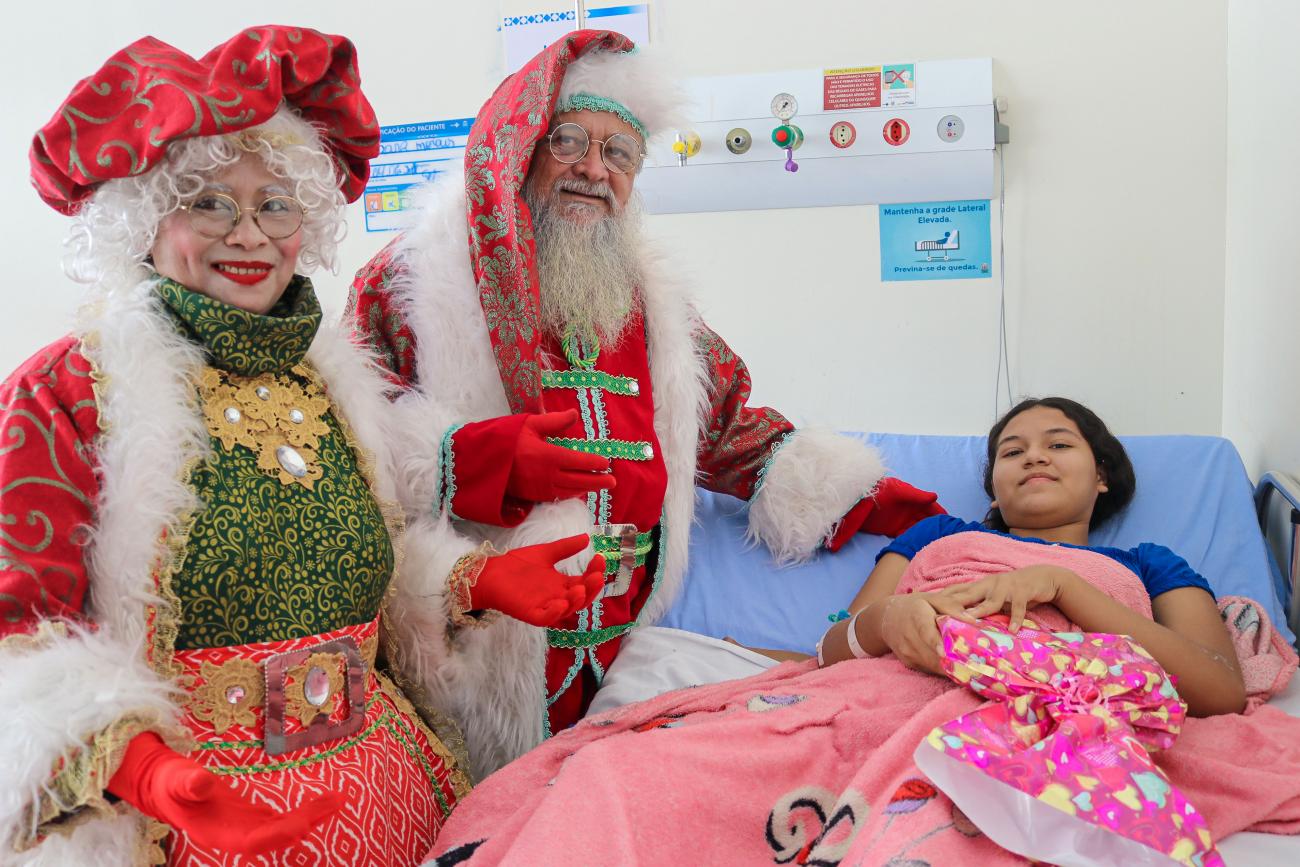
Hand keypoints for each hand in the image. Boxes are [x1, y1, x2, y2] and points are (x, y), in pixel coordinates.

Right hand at [107, 732, 343, 854]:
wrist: (166, 788)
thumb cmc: (170, 784)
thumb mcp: (175, 780)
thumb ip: (188, 783)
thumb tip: (202, 783)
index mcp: (219, 833)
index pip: (254, 841)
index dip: (277, 835)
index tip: (302, 824)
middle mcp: (238, 836)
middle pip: (277, 837)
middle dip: (306, 823)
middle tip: (335, 803)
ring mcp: (248, 828)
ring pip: (285, 829)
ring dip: (312, 816)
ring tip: (339, 799)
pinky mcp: (254, 818)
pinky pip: (284, 819)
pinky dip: (305, 811)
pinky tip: (324, 802)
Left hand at [472, 534, 605, 625]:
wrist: (491, 572)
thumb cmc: (518, 565)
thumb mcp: (546, 553)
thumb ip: (565, 547)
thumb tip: (587, 537)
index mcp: (562, 584)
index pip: (585, 581)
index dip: (594, 571)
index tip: (600, 557)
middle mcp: (558, 597)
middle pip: (581, 598)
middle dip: (591, 589)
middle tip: (596, 576)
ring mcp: (545, 607)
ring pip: (567, 610)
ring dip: (576, 601)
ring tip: (580, 589)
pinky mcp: (530, 614)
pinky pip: (545, 618)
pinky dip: (554, 613)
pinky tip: (560, 603)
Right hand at [507, 411, 615, 502]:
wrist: (485, 463)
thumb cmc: (508, 440)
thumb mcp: (529, 424)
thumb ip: (554, 421)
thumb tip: (575, 414)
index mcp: (548, 456)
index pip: (578, 461)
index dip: (593, 463)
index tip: (605, 462)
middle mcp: (547, 475)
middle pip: (579, 480)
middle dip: (597, 481)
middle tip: (612, 482)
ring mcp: (541, 488)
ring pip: (570, 491)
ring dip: (586, 489)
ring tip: (599, 486)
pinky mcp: (535, 496)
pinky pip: (558, 496)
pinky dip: (571, 494)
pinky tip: (579, 490)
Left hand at [825, 478, 945, 550]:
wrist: (857, 499)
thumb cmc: (879, 490)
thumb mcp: (899, 491)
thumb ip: (916, 495)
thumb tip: (935, 496)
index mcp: (912, 499)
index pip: (930, 508)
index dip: (941, 514)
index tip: (953, 523)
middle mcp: (909, 511)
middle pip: (926, 520)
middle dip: (936, 528)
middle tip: (950, 538)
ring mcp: (900, 520)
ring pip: (918, 530)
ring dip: (926, 536)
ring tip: (938, 545)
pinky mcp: (891, 529)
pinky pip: (906, 536)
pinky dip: (913, 541)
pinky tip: (921, 548)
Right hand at [878, 593, 973, 673]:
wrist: (886, 619)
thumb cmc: (914, 606)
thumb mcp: (931, 598)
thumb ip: (951, 606)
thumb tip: (972, 620)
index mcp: (916, 617)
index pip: (925, 631)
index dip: (935, 642)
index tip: (945, 652)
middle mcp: (909, 637)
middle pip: (933, 654)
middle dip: (955, 660)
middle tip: (976, 664)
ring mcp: (908, 652)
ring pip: (934, 666)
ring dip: (952, 667)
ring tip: (971, 666)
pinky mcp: (909, 663)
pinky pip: (931, 669)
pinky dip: (944, 669)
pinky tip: (956, 664)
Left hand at [936, 566, 1073, 631]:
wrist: (1040, 578)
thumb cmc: (1012, 592)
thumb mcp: (992, 597)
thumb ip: (977, 607)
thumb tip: (958, 622)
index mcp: (979, 585)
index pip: (955, 591)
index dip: (941, 598)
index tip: (924, 606)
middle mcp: (989, 584)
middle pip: (968, 595)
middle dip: (954, 604)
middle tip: (939, 616)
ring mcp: (1005, 587)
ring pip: (991, 601)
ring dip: (981, 610)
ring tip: (970, 621)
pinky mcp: (1022, 592)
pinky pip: (1018, 607)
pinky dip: (1016, 618)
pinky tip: (1012, 630)